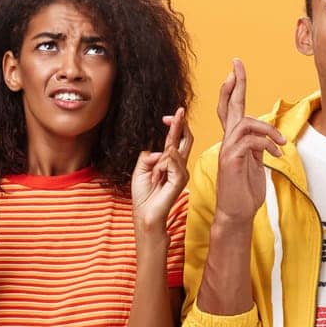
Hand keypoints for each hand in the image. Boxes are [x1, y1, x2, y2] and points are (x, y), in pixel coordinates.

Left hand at [132, 107, 192, 232]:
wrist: (145, 214)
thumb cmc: (144, 194)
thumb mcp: (141, 170)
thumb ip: (148, 156)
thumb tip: (158, 150)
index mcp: (170, 162)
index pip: (175, 140)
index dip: (173, 126)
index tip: (166, 117)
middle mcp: (179, 166)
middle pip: (184, 140)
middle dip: (180, 125)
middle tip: (178, 112)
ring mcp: (182, 173)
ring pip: (174, 151)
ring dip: (161, 157)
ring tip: (154, 175)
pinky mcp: (180, 180)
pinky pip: (173, 163)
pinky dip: (163, 165)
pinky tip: (158, 173)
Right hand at [213, 58, 284, 225]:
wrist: (237, 212)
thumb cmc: (245, 190)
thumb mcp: (255, 163)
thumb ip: (258, 147)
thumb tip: (268, 136)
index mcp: (235, 141)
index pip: (231, 109)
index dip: (233, 89)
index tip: (235, 69)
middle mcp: (227, 141)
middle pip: (228, 106)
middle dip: (234, 84)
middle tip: (236, 64)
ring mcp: (227, 150)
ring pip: (245, 123)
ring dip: (268, 129)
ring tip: (282, 144)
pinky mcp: (230, 160)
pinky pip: (249, 141)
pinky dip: (266, 143)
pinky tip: (277, 154)